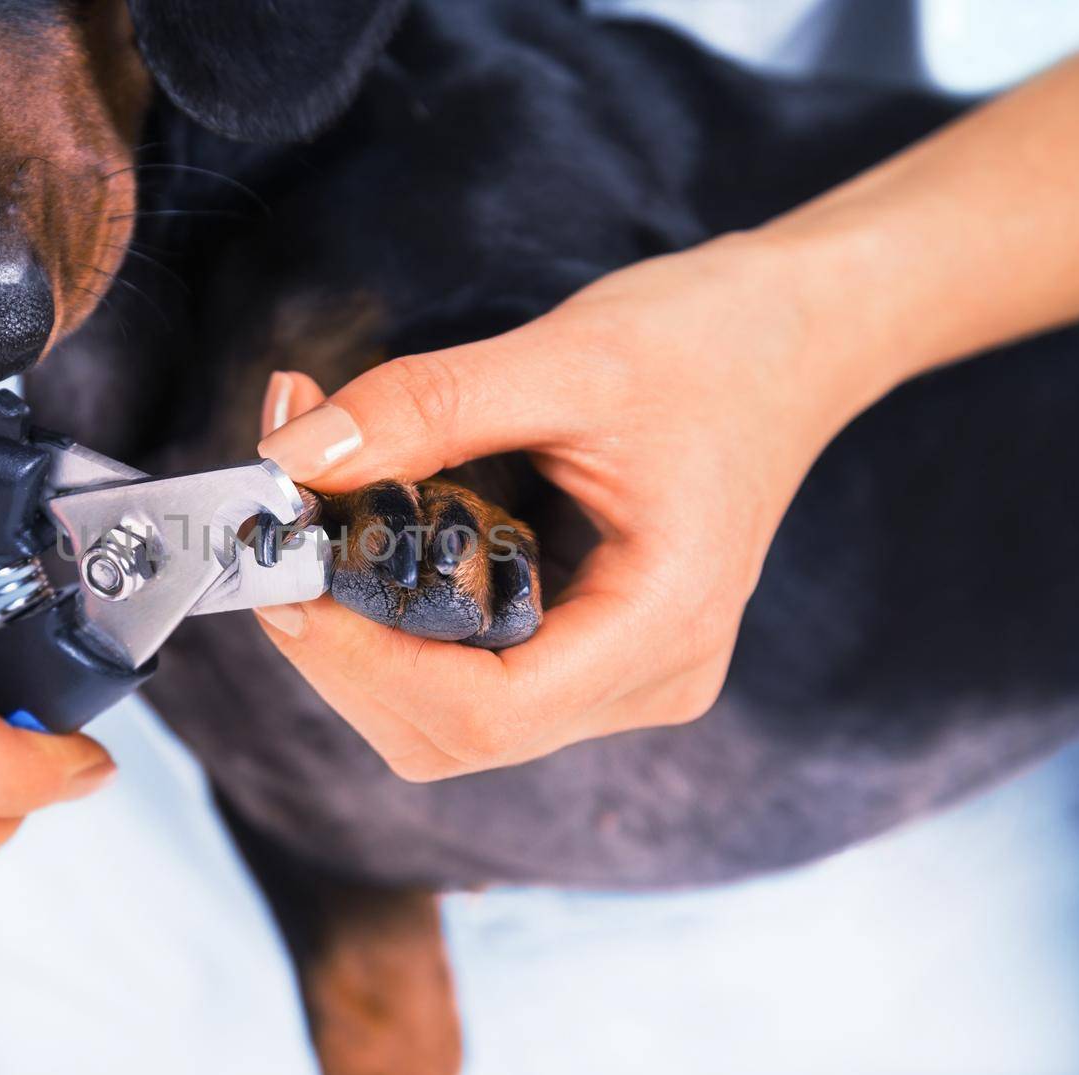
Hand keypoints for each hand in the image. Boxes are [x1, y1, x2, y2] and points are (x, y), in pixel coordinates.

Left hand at [252, 236, 882, 780]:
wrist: (794, 339)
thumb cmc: (712, 342)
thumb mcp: (568, 356)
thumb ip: (427, 406)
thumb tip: (293, 456)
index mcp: (664, 626)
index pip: (487, 713)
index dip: (364, 665)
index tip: (287, 581)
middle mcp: (645, 679)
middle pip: (449, 731)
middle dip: (345, 650)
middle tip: (284, 538)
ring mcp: (617, 675)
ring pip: (445, 713)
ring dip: (359, 633)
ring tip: (322, 517)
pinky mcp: (586, 648)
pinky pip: (465, 670)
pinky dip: (395, 616)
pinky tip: (371, 535)